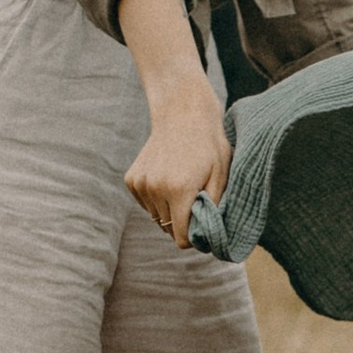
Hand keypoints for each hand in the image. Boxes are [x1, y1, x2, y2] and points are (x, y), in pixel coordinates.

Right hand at [124, 80, 230, 245]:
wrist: (183, 114)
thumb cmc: (209, 146)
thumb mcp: (221, 176)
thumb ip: (213, 208)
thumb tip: (207, 236)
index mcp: (179, 191)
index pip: (180, 238)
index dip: (194, 238)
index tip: (202, 227)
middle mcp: (155, 189)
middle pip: (168, 228)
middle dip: (182, 222)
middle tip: (195, 200)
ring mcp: (140, 183)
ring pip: (156, 217)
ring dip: (169, 210)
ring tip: (182, 186)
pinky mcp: (131, 179)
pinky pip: (146, 203)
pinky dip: (157, 199)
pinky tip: (168, 179)